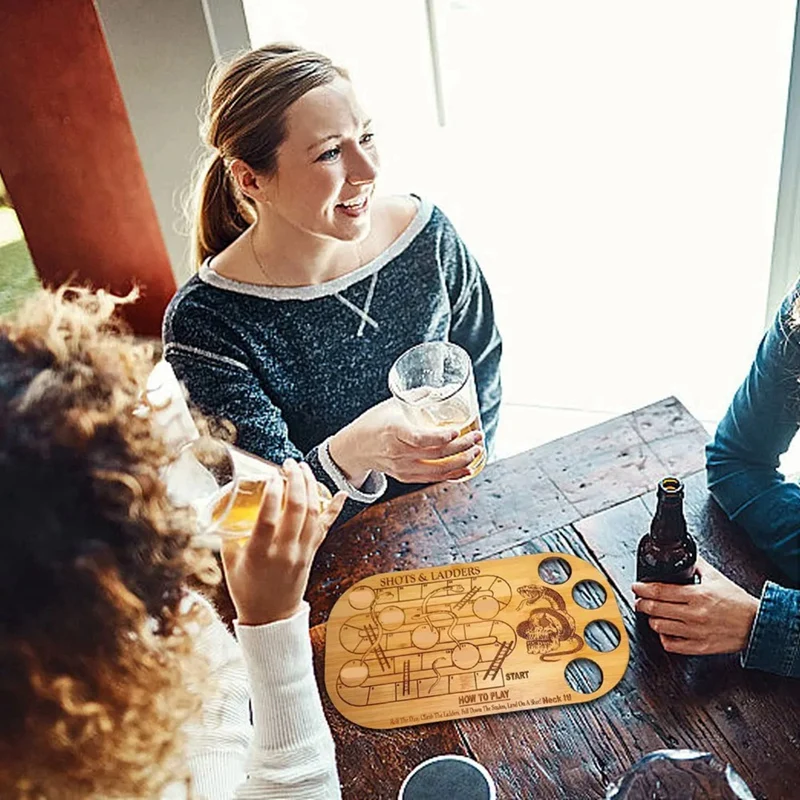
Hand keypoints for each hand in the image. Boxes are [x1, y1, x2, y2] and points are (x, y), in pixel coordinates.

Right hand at [221, 459, 346, 625]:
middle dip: (295, 481)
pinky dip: (334, 508)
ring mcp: (302, 552)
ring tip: (304, 469)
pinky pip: (326, 527)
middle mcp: (284, 551)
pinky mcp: (312, 553)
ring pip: (313, 513)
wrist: (271, 618)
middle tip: (289, 464)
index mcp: (259, 554)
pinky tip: (342, 493)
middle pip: (296, 509)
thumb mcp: (230, 563)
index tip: (271, 474)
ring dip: (311, 487)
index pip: (268, 518)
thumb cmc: (246, 590)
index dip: (272, 493)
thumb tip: (222, 504)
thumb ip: (228, 534)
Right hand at [329, 398, 483, 485]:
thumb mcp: (393, 404)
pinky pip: (432, 478)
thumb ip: (418, 396)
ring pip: (437, 470)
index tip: (456, 432)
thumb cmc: (376, 421)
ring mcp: (401, 467)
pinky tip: (467, 468)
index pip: (419, 438)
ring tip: (477, 451)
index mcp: (393, 431)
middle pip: (435, 454)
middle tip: (477, 436)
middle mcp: (397, 452)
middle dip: (461, 447)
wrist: (356, 447)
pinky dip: (451, 474)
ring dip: (461, 462)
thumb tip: (446, 389)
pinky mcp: (405, 476)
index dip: (440, 438)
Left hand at [632, 556, 759, 654]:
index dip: (643, 589)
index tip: (636, 587)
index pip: (660, 591)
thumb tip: (684, 556)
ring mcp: (696, 632)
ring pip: (660, 627)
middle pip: (656, 609)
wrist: (757, 624)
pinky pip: (672, 645)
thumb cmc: (737, 601)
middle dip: (642, 604)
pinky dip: (664, 638)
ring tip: (652, 614)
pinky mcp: (700, 647)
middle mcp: (694, 614)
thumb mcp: (717, 577)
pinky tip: (665, 631)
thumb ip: (698, 566)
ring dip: (652, 620)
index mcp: (697, 595)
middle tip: (639, 601)